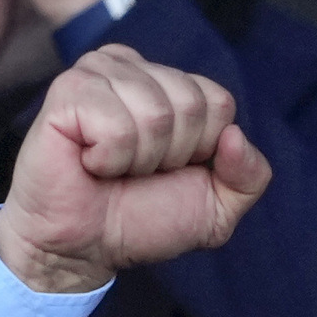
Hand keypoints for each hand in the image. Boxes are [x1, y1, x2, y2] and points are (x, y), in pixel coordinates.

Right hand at [0, 44, 268, 291]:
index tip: (167, 169)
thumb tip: (235, 137)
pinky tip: (89, 162)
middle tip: (135, 171)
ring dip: (139, 161)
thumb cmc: (141, 219)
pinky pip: (117, 127)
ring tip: (110, 168)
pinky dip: (109, 160)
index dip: (201, 150)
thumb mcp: (216, 206)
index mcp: (165, 80)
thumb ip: (250, 176)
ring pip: (156, 115)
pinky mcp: (66, 93)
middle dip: (171, 156)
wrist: (83, 250)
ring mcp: (96, 73)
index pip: (218, 101)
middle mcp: (130, 67)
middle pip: (191, 105)